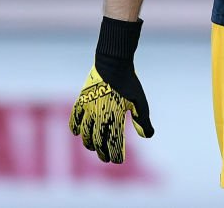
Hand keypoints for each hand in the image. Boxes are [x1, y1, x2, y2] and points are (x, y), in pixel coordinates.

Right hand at [69, 17, 153, 162]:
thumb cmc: (129, 82)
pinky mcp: (82, 100)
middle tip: (106, 159)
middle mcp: (100, 115)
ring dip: (89, 142)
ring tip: (92, 148)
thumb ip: (142, 120)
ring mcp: (89, 108)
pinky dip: (75, 127)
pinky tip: (77, 133)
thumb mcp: (139, 101)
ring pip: (85, 132)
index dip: (115, 154)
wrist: (113, 62)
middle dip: (102, 152)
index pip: (114, 142)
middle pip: (98, 140)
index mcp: (115, 117)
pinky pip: (75, 117)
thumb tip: (148, 136)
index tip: (118, 161)